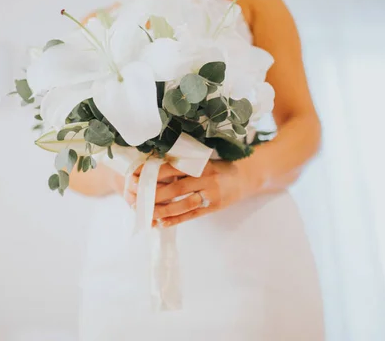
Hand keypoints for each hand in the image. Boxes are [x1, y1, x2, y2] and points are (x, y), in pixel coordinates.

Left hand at [128, 160, 258, 226]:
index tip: (136, 176)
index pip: (172, 169)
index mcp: (200, 164)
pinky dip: (176, 219)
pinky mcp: (213, 207)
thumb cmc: (221, 166)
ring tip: (147, 214)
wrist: (248, 175)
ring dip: (163, 210)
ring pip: (183, 204)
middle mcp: (206, 179)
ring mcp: (211, 194)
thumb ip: (185, 166)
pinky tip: (162, 223)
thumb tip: (157, 171)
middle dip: (154, 194)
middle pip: (175, 188)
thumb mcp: (204, 161)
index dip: (153, 173)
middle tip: (137, 199)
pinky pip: (192, 215)